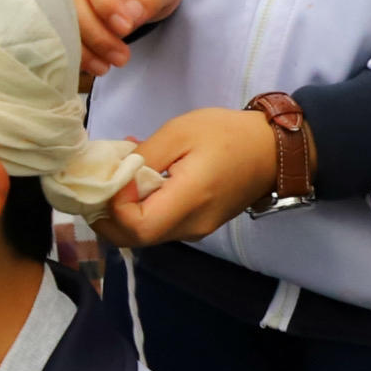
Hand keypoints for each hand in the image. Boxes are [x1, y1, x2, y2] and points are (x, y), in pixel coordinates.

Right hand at [60, 0, 183, 81]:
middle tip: (122, 57)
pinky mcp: (55, 4)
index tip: (126, 29)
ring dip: (84, 46)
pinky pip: (57, 29)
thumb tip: (128, 17)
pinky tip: (95, 64)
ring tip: (109, 66)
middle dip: (96, 32)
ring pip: (59, 15)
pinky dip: (75, 51)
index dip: (105, 2)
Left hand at [96, 106, 280, 247]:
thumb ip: (144, 156)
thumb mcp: (180, 132)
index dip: (115, 207)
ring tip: (119, 174)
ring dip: (123, 210)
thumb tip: (115, 176)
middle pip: (134, 237)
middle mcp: (191, 226)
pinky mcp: (197, 224)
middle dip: (107, 215)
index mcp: (189, 202)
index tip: (114, 177)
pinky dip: (141, 206)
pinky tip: (140, 179)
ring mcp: (195, 230)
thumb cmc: (227, 134)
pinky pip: (160, 223)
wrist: (273, 149)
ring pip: (145, 233)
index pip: (137, 227)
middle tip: (97, 183)